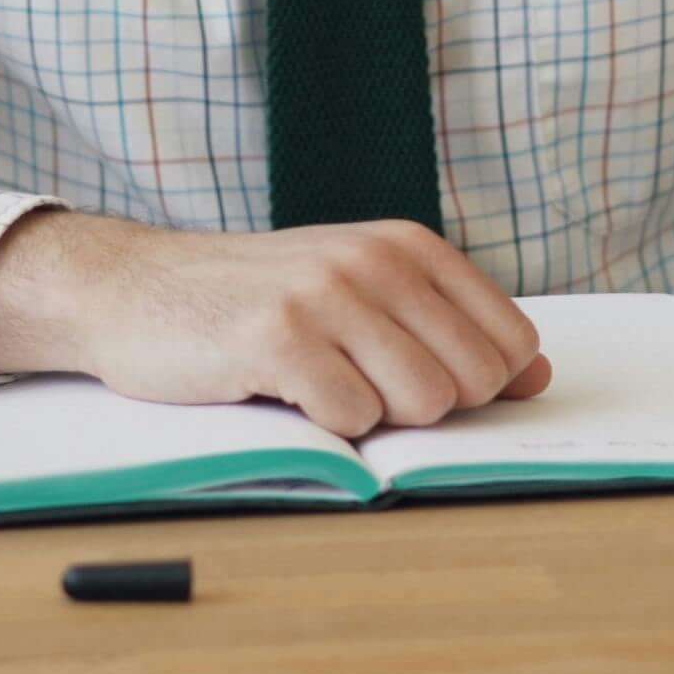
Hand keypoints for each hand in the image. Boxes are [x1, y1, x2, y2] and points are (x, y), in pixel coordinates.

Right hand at [0, 210, 552, 439]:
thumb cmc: (255, 302)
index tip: (410, 376)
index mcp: (408, 246)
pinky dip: (322, 428)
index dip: (473, 386)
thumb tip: (539, 376)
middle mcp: (376, 259)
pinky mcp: (278, 338)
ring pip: (421, 403)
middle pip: (472, 382)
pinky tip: (279, 390)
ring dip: (371, 417)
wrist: (134, 289)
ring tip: (316, 383)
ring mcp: (327, 294)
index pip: (510, 344)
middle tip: (353, 380)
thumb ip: (449, 330)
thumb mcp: (360, 295)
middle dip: (422, 405)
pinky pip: (352, 420)